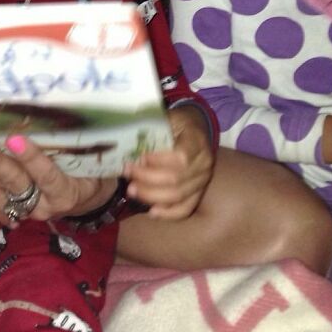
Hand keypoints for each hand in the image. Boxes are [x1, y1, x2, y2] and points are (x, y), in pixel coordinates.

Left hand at [0, 135, 117, 226]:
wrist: (89, 198)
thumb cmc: (92, 170)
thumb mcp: (91, 160)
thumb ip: (72, 146)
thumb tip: (53, 113)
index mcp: (65, 192)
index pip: (47, 175)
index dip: (31, 158)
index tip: (14, 138)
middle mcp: (42, 206)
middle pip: (15, 187)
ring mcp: (23, 212)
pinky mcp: (9, 214)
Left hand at [124, 105, 213, 219]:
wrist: (196, 129)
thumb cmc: (178, 123)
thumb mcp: (168, 117)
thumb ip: (153, 127)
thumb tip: (129, 141)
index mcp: (197, 141)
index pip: (180, 157)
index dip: (158, 160)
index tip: (139, 157)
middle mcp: (204, 163)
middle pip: (176, 179)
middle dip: (147, 179)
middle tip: (128, 174)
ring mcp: (203, 180)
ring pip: (178, 196)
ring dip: (151, 196)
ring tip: (132, 190)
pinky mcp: (199, 193)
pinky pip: (185, 209)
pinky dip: (168, 213)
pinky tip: (151, 211)